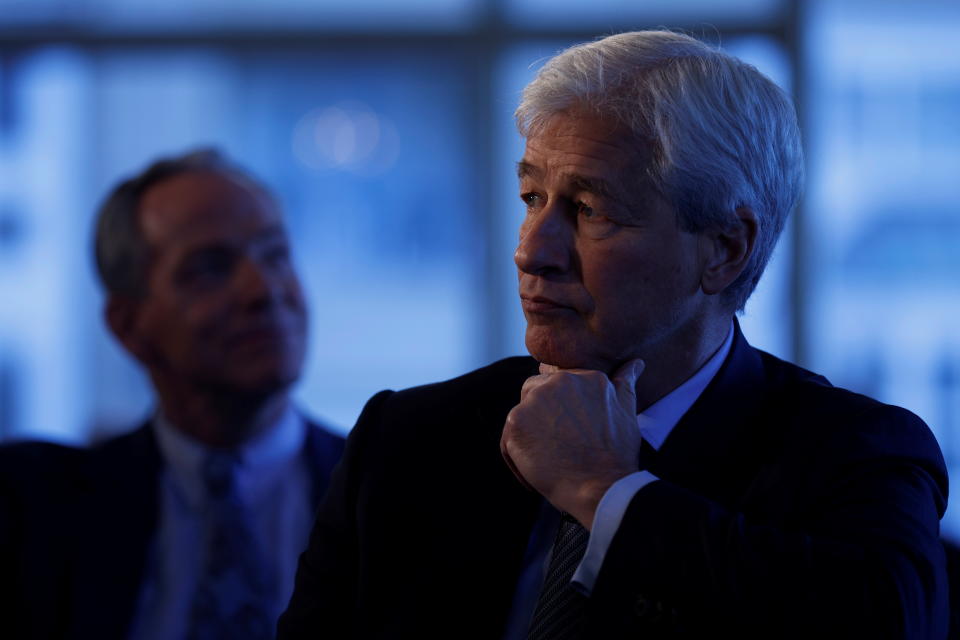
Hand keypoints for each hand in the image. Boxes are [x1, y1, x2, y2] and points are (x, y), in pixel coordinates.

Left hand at [500, 358, 644, 528]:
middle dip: (541, 418)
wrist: (601, 487)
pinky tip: (535, 473)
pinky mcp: (515, 422)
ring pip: (521, 414)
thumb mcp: (627, 411)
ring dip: (529, 436)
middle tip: (556, 447)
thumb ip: (626, 383)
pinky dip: (517, 457)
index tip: (568, 431)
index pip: (557, 382)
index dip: (559, 409)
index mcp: (585, 376)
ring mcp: (535, 400)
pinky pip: (508, 438)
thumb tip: (636, 363)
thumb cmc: (616, 455)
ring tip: (547, 461)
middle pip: (534, 391)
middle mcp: (558, 381)